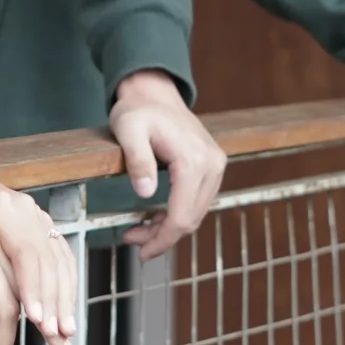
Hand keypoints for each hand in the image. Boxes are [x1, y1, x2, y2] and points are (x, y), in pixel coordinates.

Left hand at [108, 70, 225, 260]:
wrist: (154, 92)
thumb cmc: (139, 109)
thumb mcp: (128, 130)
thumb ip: (137, 161)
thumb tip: (146, 194)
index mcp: (194, 160)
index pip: (182, 215)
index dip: (162, 240)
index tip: (141, 252)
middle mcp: (212, 165)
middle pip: (191, 219)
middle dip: (162, 237)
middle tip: (133, 240)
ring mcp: (215, 166)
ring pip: (196, 213)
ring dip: (169, 228)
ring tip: (140, 231)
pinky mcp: (212, 167)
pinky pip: (197, 201)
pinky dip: (178, 214)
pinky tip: (156, 218)